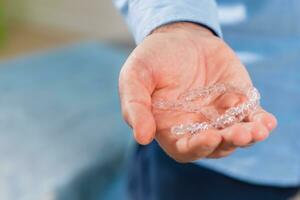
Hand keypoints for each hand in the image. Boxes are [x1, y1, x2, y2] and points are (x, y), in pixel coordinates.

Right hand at [119, 22, 276, 161]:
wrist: (178, 37)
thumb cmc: (152, 59)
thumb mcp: (135, 76)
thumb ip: (134, 106)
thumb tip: (142, 137)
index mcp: (170, 127)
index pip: (185, 148)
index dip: (198, 147)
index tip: (210, 137)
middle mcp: (195, 126)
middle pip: (215, 145)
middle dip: (229, 141)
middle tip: (242, 133)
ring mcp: (218, 114)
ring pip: (235, 133)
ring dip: (248, 135)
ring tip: (258, 129)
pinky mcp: (237, 100)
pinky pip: (250, 115)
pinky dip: (260, 121)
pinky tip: (266, 122)